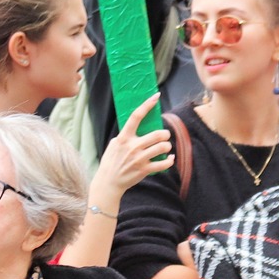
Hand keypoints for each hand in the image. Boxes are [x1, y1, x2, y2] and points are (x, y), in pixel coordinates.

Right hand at [91, 94, 172, 208]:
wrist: (109, 182)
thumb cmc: (112, 161)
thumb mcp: (114, 145)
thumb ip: (125, 136)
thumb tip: (137, 125)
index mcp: (124, 138)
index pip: (136, 116)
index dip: (147, 104)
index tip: (156, 96)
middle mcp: (133, 147)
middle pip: (157, 134)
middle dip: (165, 134)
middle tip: (164, 136)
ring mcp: (139, 159)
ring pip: (163, 147)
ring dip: (167, 146)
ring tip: (165, 147)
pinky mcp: (144, 170)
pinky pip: (164, 164)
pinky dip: (170, 160)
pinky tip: (169, 158)